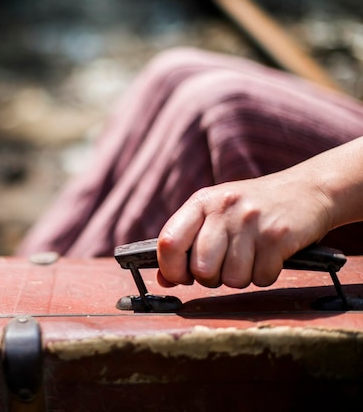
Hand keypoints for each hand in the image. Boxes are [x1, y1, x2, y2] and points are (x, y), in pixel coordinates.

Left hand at [156, 170, 333, 288]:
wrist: (307, 190)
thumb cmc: (252, 208)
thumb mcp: (215, 214)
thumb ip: (186, 243)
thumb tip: (163, 280)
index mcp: (201, 202)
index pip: (169, 242)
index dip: (171, 269)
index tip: (181, 276)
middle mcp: (224, 208)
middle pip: (201, 268)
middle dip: (211, 278)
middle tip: (223, 266)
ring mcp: (251, 222)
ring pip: (232, 279)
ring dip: (241, 277)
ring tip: (250, 256)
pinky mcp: (278, 237)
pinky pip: (261, 278)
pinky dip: (265, 275)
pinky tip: (270, 256)